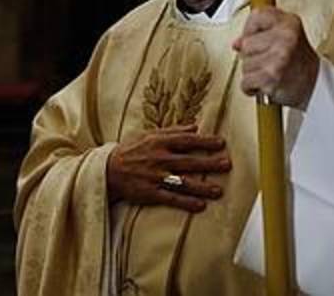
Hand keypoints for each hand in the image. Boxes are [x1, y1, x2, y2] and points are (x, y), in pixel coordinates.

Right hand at [107, 124, 229, 211]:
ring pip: (183, 182)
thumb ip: (173, 131)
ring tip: (219, 191)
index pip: (187, 141)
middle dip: (209, 163)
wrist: (106, 170)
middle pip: (189, 161)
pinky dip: (186, 203)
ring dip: (202, 187)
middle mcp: (159, 159)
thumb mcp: (148, 135)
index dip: (205, 141)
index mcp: (159, 142)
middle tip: (227, 165)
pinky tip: (200, 206)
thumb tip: (195, 126)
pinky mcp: (150, 193)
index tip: (221, 143)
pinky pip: (171, 199)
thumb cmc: (130, 150)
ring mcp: (155, 177)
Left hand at [233, 7, 318, 108]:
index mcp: (289, 22)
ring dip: (253, 72)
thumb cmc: (298, 61)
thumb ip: (261, 32)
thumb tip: (237, 43)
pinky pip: (245, 82)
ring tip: (270, 71)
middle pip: (246, 43)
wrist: (314, 85)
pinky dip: (251, 87)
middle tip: (269, 59)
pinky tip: (265, 83)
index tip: (257, 37)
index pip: (256, 16)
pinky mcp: (271, 77)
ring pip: (245, 64)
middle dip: (252, 55)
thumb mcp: (286, 35)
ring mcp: (279, 57)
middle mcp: (285, 37)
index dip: (251, 29)